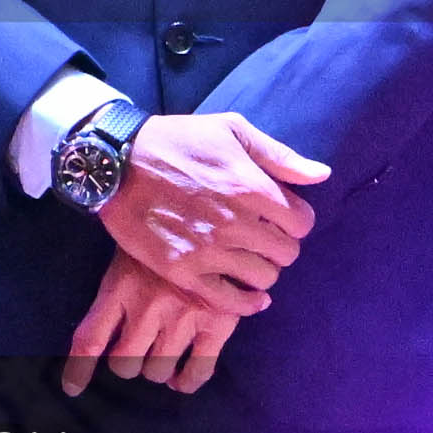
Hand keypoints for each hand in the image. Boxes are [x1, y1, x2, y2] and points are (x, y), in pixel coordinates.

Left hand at [66, 250, 250, 394]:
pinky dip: (186, 382)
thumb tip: (104, 333)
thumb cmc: (160, 237)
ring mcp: (182, 319)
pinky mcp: (216, 325)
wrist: (213, 217)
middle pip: (125, 364)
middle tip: (132, 353)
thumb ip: (117, 293)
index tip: (72, 389)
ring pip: (158, 371)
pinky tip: (180, 378)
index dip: (78, 369)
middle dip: (126, 363)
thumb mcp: (127, 256)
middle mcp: (147, 309)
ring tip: (158, 357)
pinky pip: (198, 371)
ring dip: (155, 370)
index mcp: (119, 289)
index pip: (90, 339)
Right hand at [98, 109, 325, 308]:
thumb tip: (322, 175)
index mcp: (250, 187)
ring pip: (263, 278)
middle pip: (286, 254)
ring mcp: (208, 250)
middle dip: (277, 244)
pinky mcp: (183, 271)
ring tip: (244, 257)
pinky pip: (231, 302)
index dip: (293, 219)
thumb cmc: (174, 141)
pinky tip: (247, 295)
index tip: (276, 216)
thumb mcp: (227, 130)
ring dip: (260, 270)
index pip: (303, 222)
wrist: (111, 160)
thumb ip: (278, 155)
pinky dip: (245, 303)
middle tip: (257, 236)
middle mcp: (235, 223)